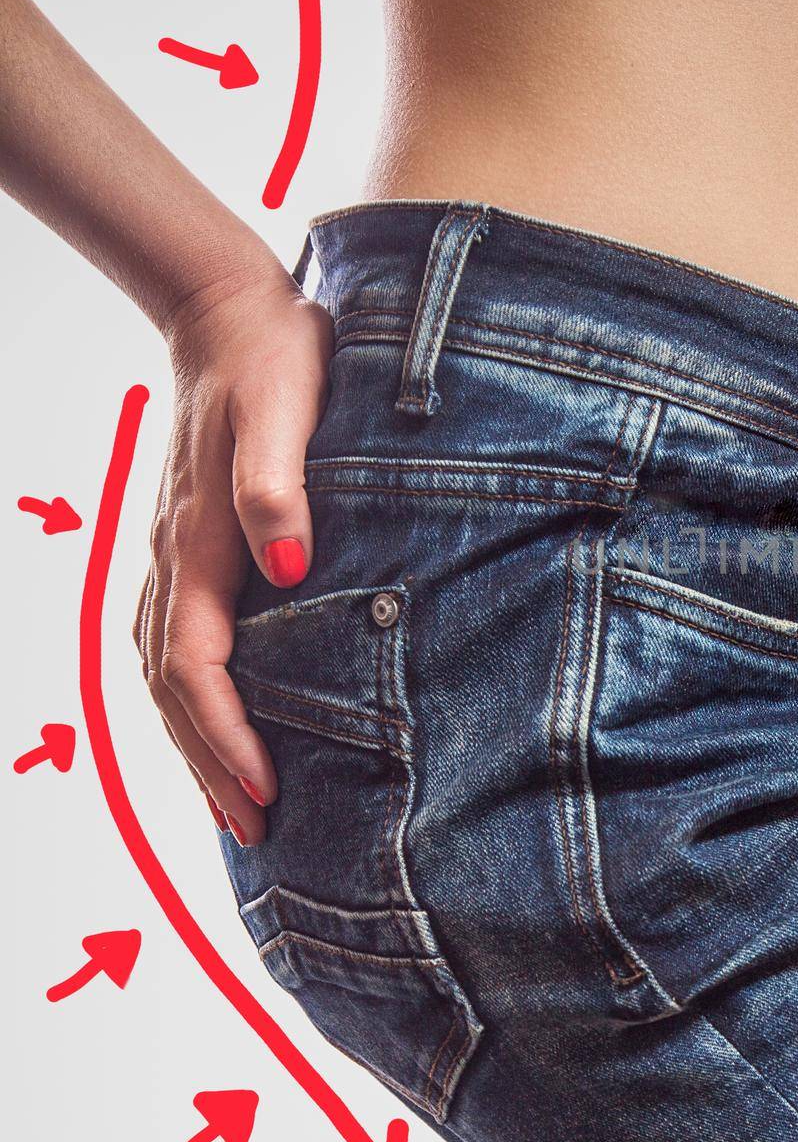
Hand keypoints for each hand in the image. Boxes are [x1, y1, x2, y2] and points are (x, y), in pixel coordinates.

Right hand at [134, 261, 332, 842]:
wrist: (228, 312)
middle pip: (174, 687)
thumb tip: (289, 567)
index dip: (226, 734)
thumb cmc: (273, 358)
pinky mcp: (186, 544)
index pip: (198, 665)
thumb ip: (278, 484)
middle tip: (255, 829)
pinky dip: (188, 697)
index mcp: (198, 538)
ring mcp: (171, 553)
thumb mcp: (285, 408)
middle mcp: (174, 557)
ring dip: (194, 740)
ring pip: (164, 671)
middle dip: (209, 762)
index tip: (263, 790)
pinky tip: (217, 720)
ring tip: (233, 800)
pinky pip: (173, 640)